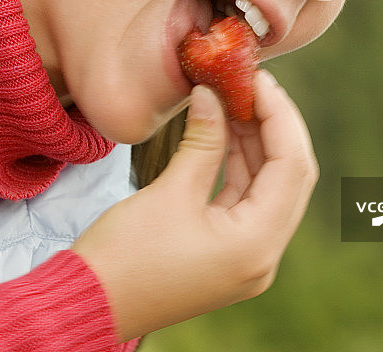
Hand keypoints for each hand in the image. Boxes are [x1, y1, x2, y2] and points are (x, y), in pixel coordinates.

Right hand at [72, 69, 317, 340]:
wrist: (91, 303)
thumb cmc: (126, 255)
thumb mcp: (170, 190)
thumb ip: (202, 139)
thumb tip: (212, 93)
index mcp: (256, 244)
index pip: (291, 166)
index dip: (279, 116)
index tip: (258, 79)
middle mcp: (263, 254)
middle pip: (289, 176)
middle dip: (274, 125)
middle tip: (251, 83)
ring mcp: (247, 256)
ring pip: (268, 185)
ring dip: (256, 141)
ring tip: (236, 98)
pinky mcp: (228, 251)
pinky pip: (246, 198)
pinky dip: (239, 162)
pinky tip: (226, 129)